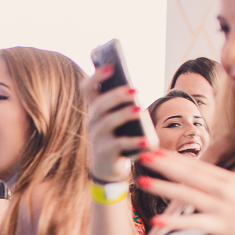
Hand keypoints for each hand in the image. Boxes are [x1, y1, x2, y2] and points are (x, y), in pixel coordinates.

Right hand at [84, 65, 144, 182]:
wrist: (108, 167)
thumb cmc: (117, 136)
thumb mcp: (117, 118)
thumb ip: (122, 104)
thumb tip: (133, 90)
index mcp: (95, 109)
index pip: (87, 88)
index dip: (96, 76)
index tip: (111, 67)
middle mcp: (92, 121)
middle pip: (99, 105)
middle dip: (116, 95)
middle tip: (134, 90)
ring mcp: (97, 138)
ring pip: (107, 122)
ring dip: (123, 114)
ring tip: (139, 110)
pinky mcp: (105, 153)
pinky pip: (119, 145)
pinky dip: (134, 142)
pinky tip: (147, 141)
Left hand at [136, 150, 234, 234]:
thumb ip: (221, 187)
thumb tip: (200, 182)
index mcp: (230, 180)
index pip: (197, 165)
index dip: (175, 158)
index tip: (156, 150)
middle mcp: (226, 190)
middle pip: (189, 174)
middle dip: (164, 164)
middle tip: (143, 156)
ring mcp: (224, 207)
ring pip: (187, 194)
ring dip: (162, 187)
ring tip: (142, 181)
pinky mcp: (223, 227)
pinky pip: (193, 223)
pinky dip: (173, 222)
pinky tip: (156, 221)